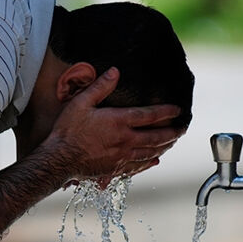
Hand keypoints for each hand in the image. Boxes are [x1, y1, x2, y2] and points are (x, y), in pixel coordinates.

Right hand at [43, 67, 184, 182]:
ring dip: (164, 147)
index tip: (178, 109)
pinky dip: (149, 163)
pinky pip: (138, 166)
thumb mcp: (81, 103)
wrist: (59, 159)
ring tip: (172, 142)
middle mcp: (125, 140)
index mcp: (119, 122)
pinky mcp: (115, 169)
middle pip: (156, 137)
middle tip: (182, 129)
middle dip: (172, 132)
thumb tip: (115, 72)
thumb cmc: (68, 131)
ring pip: (150, 152)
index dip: (166, 111)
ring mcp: (122, 157)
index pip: (150, 115)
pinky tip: (154, 161)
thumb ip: (100, 87)